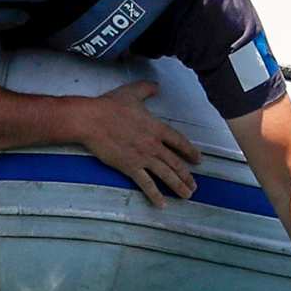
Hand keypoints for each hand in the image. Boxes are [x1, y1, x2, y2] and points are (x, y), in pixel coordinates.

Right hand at [73, 79, 200, 207]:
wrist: (92, 120)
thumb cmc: (110, 105)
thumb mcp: (132, 92)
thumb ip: (147, 89)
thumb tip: (157, 86)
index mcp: (156, 127)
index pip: (179, 141)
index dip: (190, 151)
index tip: (198, 160)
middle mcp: (154, 144)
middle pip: (176, 162)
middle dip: (187, 175)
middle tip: (194, 186)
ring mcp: (143, 157)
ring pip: (166, 175)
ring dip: (178, 186)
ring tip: (187, 195)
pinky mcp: (130, 167)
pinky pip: (146, 184)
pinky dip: (155, 195)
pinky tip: (162, 204)